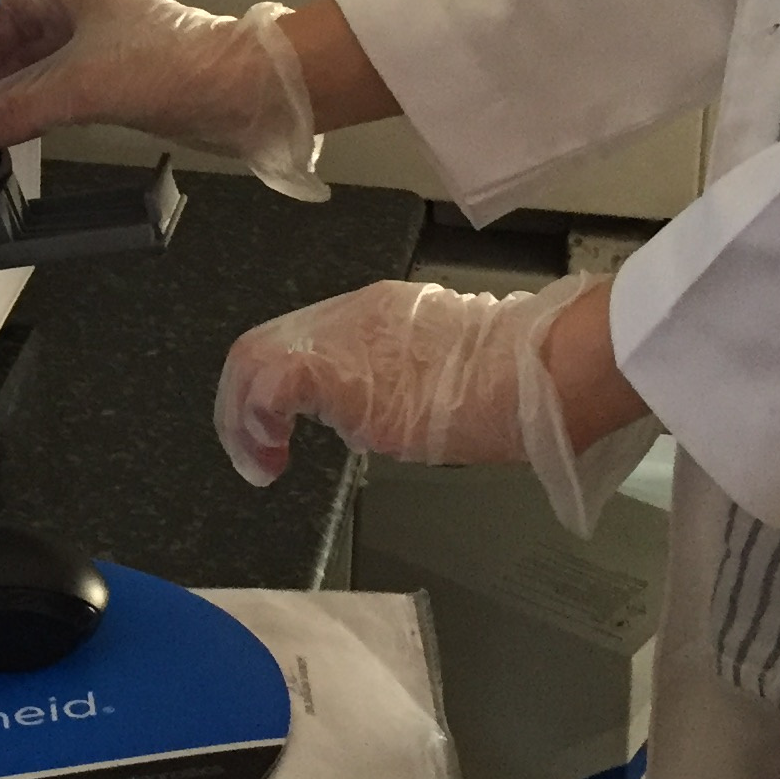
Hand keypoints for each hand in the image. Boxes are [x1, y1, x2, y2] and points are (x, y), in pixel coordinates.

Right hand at [0, 0, 329, 201]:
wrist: (242, 94)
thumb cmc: (176, 66)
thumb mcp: (77, 86)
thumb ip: (12, 109)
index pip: (11, 8)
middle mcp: (99, 16)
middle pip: (28, 41)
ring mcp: (117, 50)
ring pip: (52, 69)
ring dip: (24, 94)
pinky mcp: (133, 83)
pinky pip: (77, 92)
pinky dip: (51, 109)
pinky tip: (36, 130)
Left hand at [211, 269, 650, 532]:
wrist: (537, 369)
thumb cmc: (519, 376)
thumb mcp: (446, 365)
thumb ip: (402, 378)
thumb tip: (380, 409)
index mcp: (375, 313)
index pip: (298, 338)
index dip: (275, 385)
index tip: (277, 427)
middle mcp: (348, 319)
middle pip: (263, 346)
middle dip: (242, 405)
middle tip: (254, 452)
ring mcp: (343, 345)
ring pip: (255, 363)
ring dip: (243, 422)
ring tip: (259, 464)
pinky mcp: (342, 378)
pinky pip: (269, 389)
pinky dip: (255, 425)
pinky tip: (269, 459)